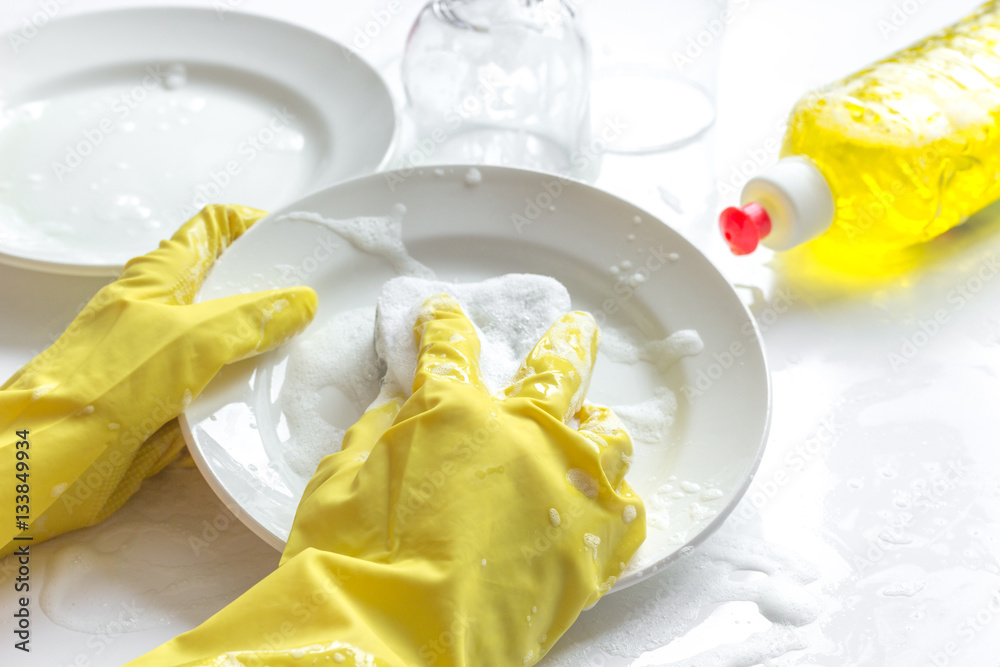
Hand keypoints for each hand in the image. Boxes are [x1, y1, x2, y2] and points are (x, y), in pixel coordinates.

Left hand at [0, 205, 316, 553]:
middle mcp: (163, 313)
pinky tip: (276, 401)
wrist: (55, 458)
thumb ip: (251, 317)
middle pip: (226, 289)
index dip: (252, 225)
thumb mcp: (191, 337)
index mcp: (159, 277)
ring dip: (263, 351)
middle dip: (270, 293)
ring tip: (310, 352)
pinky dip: (245, 396)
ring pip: (227, 345)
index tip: (295, 239)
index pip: (212, 229)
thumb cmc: (105, 384)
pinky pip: (219, 392)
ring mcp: (165, 360)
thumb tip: (299, 302)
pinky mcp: (169, 404)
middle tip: (318, 303)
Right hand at [128, 295, 644, 666]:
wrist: (390, 645)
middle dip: (564, 341)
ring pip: (607, 436)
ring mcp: (563, 493)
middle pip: (557, 368)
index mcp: (454, 410)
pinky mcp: (588, 554)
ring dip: (598, 422)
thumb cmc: (351, 561)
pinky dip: (614, 500)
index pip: (450, 345)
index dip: (444, 323)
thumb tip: (399, 413)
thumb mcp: (340, 478)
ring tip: (596, 419)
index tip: (443, 313)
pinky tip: (604, 497)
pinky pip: (624, 515)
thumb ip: (378, 433)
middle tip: (575, 328)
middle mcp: (521, 437)